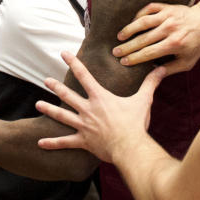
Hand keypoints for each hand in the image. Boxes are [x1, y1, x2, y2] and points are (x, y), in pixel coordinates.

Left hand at [35, 52, 165, 162]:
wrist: (130, 146)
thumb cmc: (136, 123)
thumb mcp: (144, 101)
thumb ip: (151, 84)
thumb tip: (162, 69)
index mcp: (100, 98)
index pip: (84, 75)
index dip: (74, 62)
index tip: (64, 53)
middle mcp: (88, 110)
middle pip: (68, 95)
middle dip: (56, 86)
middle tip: (46, 80)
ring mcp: (84, 125)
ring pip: (61, 116)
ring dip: (48, 109)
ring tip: (37, 104)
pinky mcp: (83, 141)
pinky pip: (65, 142)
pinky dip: (52, 143)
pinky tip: (39, 142)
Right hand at [111, 2, 199, 74]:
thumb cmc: (196, 44)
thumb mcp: (187, 62)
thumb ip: (170, 69)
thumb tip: (152, 75)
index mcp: (175, 44)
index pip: (149, 53)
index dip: (134, 58)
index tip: (123, 62)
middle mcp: (170, 29)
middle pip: (143, 39)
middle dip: (127, 47)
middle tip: (115, 52)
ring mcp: (168, 16)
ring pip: (143, 22)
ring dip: (129, 29)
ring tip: (119, 36)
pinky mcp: (167, 7)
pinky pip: (148, 9)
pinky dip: (138, 15)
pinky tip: (131, 23)